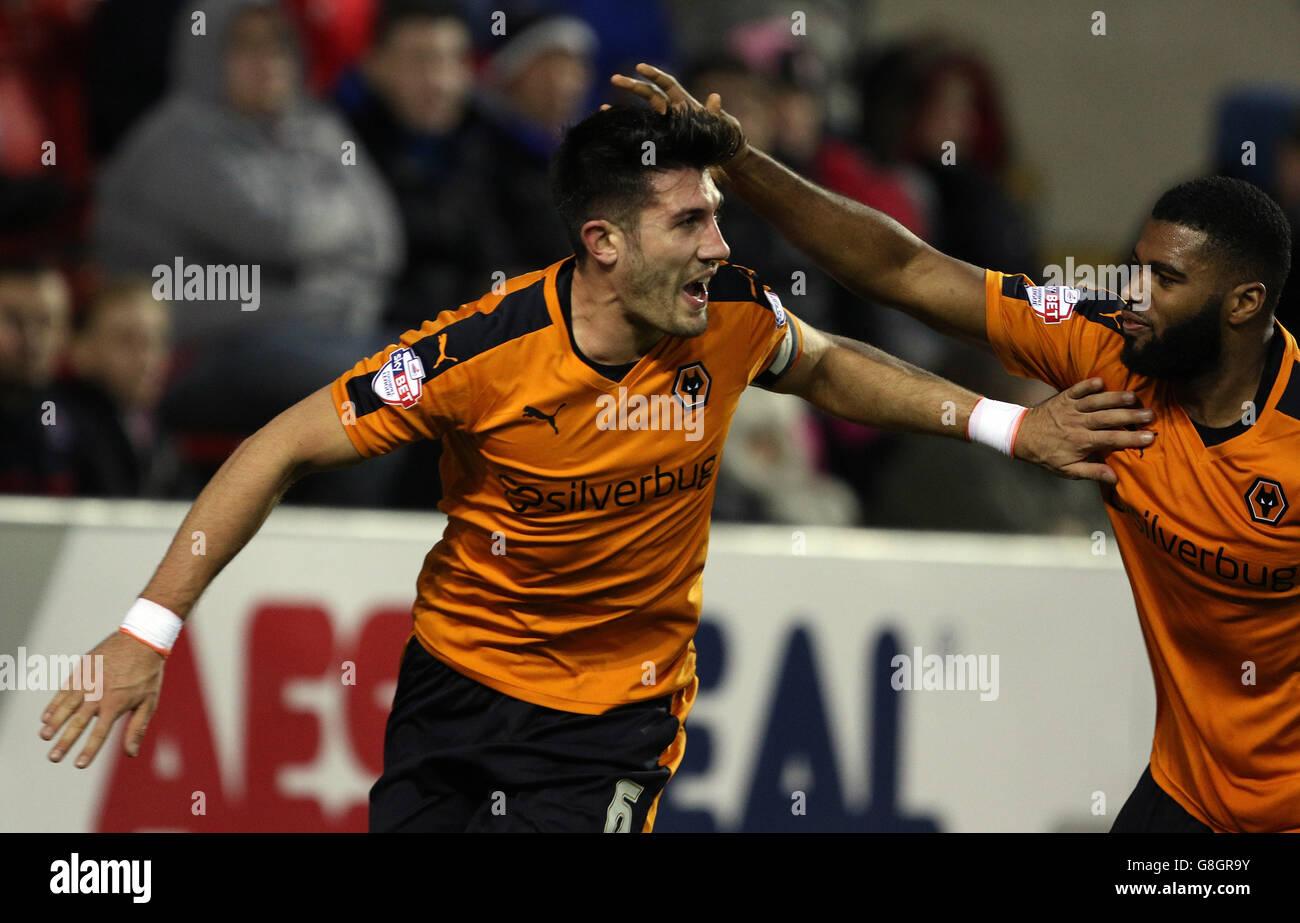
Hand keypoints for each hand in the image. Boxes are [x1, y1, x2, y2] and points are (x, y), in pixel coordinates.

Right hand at [40, 631, 164, 767]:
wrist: (142, 639)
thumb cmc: (148, 673)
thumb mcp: (149, 701)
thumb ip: (137, 727)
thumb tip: (131, 754)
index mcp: (116, 704)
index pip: (100, 732)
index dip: (89, 750)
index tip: (79, 765)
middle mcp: (98, 694)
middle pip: (78, 722)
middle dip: (65, 742)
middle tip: (53, 758)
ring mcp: (87, 681)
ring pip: (66, 706)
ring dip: (54, 723)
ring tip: (44, 737)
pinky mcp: (81, 670)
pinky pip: (64, 690)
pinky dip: (55, 703)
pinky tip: (47, 716)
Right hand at [609, 63, 749, 173]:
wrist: (724, 160)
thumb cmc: (726, 140)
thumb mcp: (723, 125)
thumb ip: (715, 112)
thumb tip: (715, 96)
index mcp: (684, 104)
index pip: (667, 84)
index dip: (654, 74)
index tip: (640, 67)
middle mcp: (672, 112)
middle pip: (649, 94)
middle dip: (632, 86)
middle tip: (614, 78)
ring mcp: (666, 127)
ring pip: (641, 114)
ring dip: (623, 109)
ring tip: (603, 108)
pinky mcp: (663, 142)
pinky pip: (643, 134)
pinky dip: (629, 131)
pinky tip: (614, 133)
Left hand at [1013, 378, 1154, 484]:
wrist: (1020, 436)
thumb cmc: (1046, 455)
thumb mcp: (1067, 470)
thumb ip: (1092, 472)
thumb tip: (1115, 478)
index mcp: (1081, 442)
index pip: (1111, 439)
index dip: (1131, 438)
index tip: (1150, 437)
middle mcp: (1078, 424)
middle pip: (1108, 418)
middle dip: (1131, 416)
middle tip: (1151, 415)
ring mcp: (1070, 409)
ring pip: (1096, 402)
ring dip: (1115, 398)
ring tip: (1134, 397)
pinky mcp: (1063, 398)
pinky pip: (1077, 389)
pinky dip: (1088, 384)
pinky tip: (1102, 381)